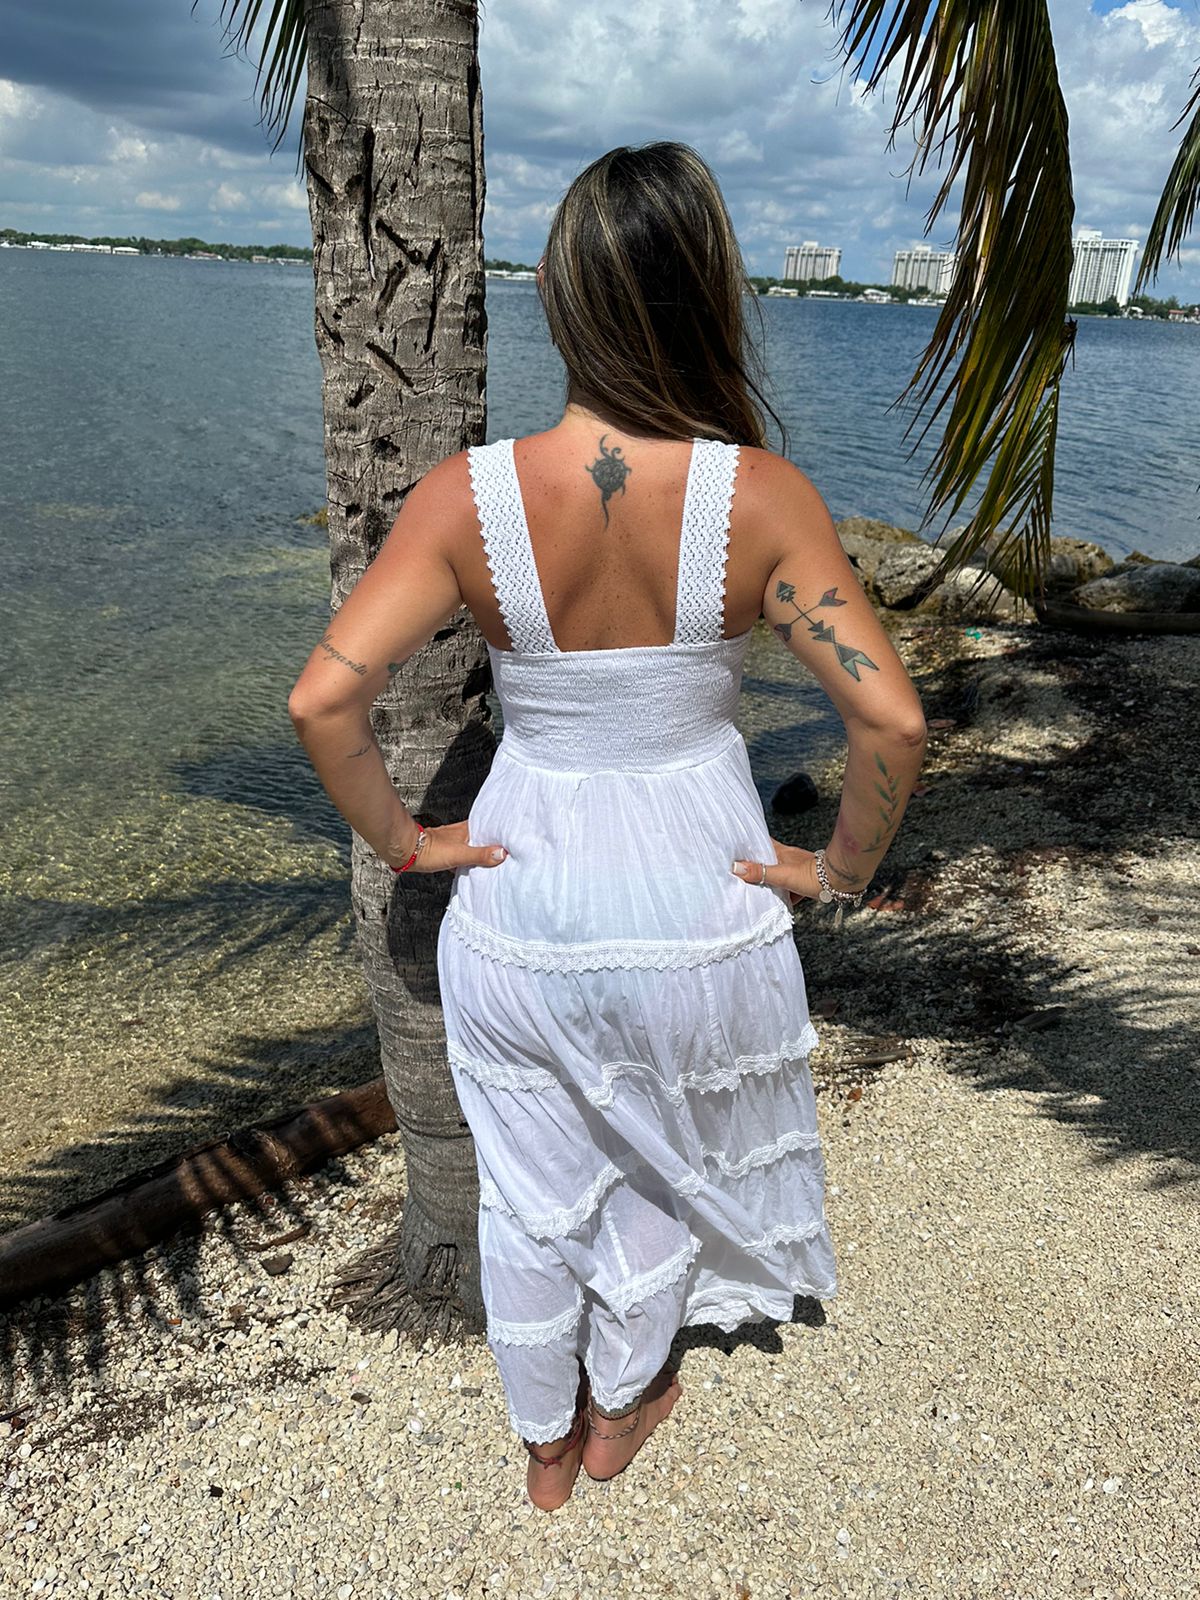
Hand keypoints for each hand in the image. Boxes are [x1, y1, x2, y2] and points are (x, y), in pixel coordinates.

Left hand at [389, 819, 507, 873]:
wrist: (406, 852)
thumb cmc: (430, 851)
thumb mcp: (459, 854)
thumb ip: (480, 855)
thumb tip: (502, 853)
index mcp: (467, 829)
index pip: (489, 827)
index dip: (501, 831)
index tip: (513, 836)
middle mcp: (462, 833)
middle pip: (482, 837)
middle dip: (493, 843)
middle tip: (507, 850)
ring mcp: (454, 842)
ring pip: (473, 845)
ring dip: (481, 851)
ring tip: (493, 860)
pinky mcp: (447, 851)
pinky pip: (464, 854)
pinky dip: (469, 858)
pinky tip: (472, 866)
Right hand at [731, 838, 822, 907]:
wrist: (840, 882)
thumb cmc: (813, 875)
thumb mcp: (782, 875)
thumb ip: (760, 872)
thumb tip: (736, 868)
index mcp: (781, 852)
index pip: (761, 843)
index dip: (749, 845)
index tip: (736, 850)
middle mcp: (789, 859)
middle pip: (768, 861)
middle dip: (757, 867)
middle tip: (743, 875)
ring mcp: (798, 870)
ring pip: (779, 875)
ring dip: (770, 881)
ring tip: (758, 891)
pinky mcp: (805, 882)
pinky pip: (790, 887)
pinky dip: (784, 893)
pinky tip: (780, 902)